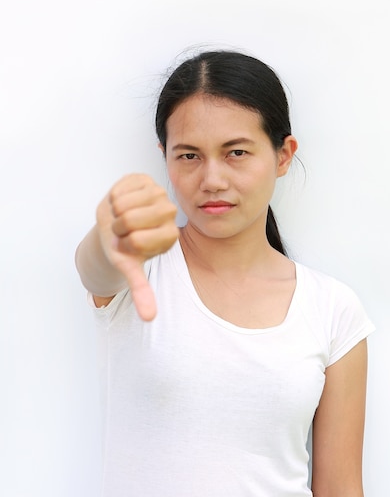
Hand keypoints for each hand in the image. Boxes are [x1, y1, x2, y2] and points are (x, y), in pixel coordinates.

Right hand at [96, 173, 178, 319]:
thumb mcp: (130, 269)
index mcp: (169, 236)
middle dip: (117, 227)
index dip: (124, 243)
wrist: (116, 224)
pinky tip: (121, 202)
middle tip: (122, 230)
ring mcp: (158, 193)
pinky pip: (119, 189)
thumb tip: (149, 318)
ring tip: (121, 216)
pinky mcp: (144, 179)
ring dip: (114, 212)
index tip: (128, 243)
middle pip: (130, 220)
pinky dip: (113, 197)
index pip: (137, 240)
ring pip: (123, 204)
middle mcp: (170, 213)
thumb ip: (141, 291)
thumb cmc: (124, 247)